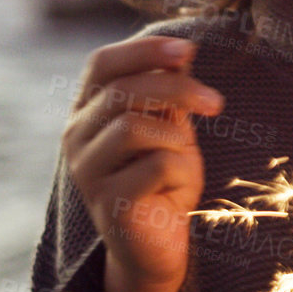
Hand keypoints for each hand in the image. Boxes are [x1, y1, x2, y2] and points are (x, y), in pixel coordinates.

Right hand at [62, 36, 221, 291]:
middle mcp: (76, 137)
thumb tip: (183, 49)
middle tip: (216, 103)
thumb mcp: (171, 127)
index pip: (101, 64)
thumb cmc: (164, 179)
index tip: (188, 48)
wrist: (160, 242)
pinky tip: (177, 186)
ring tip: (185, 155)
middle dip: (177, 88)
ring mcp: (87, 171)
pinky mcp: (107, 202)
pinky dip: (180, 169)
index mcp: (87, 112)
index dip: (143, 49)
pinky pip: (154, 166)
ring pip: (133, 126)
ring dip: (175, 136)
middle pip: (121, 90)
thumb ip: (169, 93)